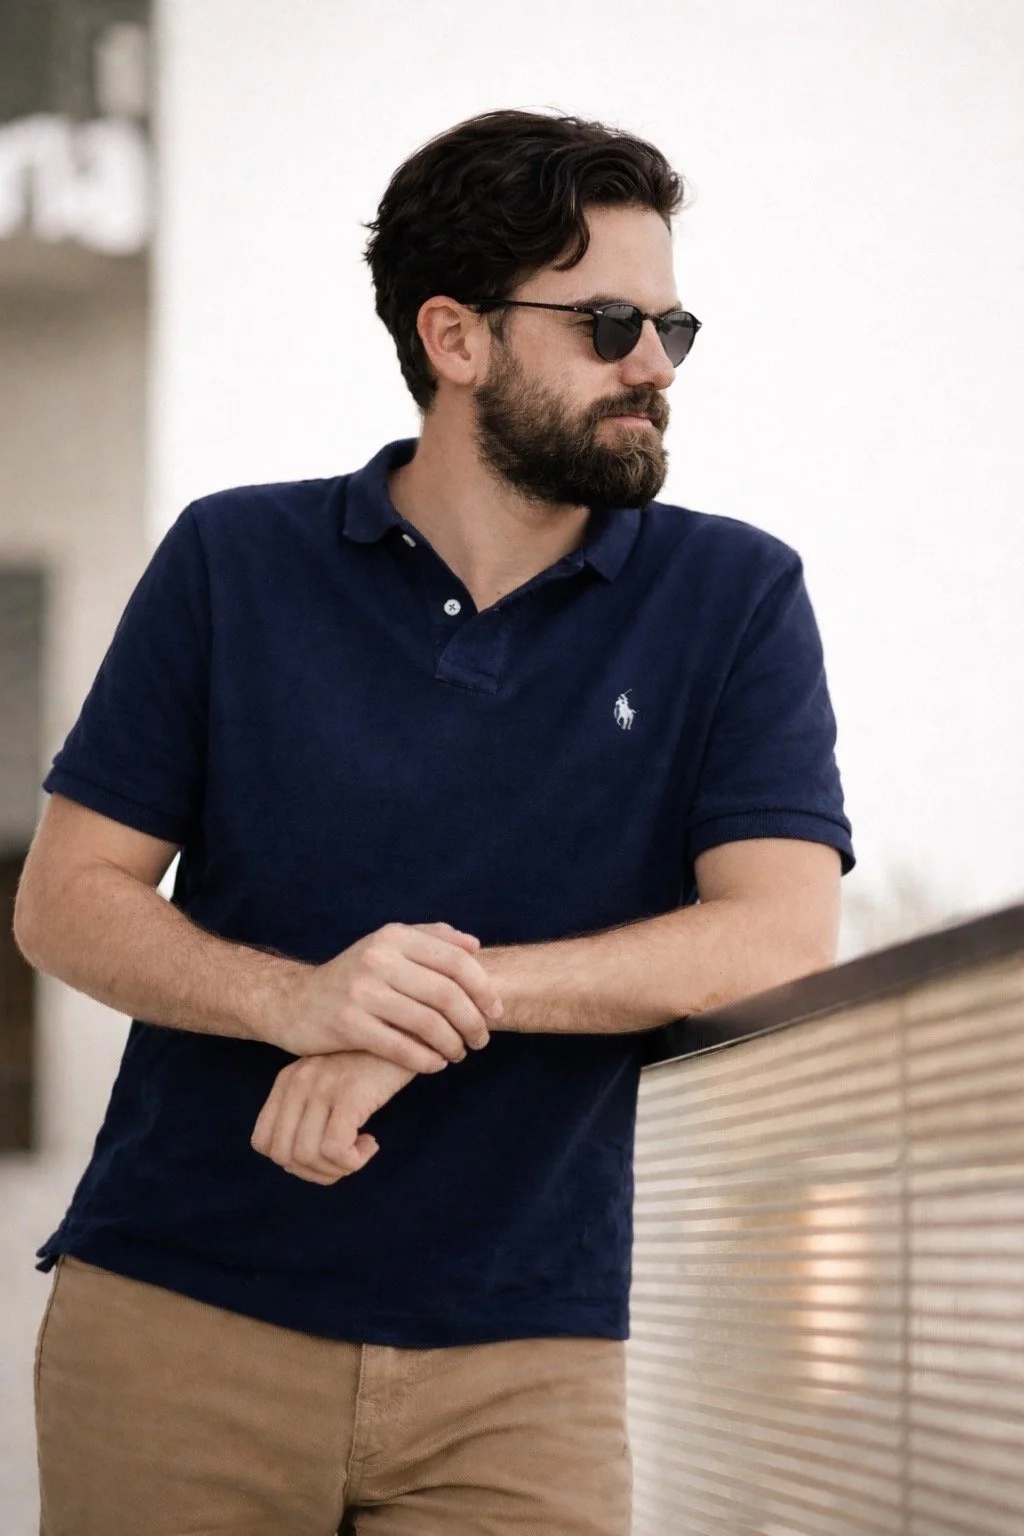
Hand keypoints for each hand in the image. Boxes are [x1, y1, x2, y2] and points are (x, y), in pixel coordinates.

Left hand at [250, 1049, 412, 1184]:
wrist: (409, 1032)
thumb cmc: (373, 1063)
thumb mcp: (330, 1080)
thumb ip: (310, 1109)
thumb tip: (302, 1162)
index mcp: (288, 1080)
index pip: (262, 1142)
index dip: (291, 1162)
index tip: (324, 1155)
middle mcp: (299, 1082)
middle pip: (283, 1156)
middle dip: (315, 1173)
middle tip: (344, 1162)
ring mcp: (323, 1086)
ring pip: (307, 1157)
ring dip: (337, 1169)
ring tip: (360, 1152)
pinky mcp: (350, 1093)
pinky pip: (335, 1149)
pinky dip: (353, 1161)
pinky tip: (371, 1144)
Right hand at [270, 920, 502, 1069]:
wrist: (293, 1002)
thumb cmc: (352, 977)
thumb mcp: (386, 946)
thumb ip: (430, 938)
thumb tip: (474, 945)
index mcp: (393, 936)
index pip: (456, 960)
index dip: (483, 988)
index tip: (495, 1010)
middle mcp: (377, 958)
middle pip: (446, 993)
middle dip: (473, 1021)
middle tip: (481, 1040)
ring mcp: (361, 991)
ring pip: (427, 1023)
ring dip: (452, 1044)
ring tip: (459, 1054)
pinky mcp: (347, 1024)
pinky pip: (400, 1047)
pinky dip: (425, 1060)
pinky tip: (435, 1065)